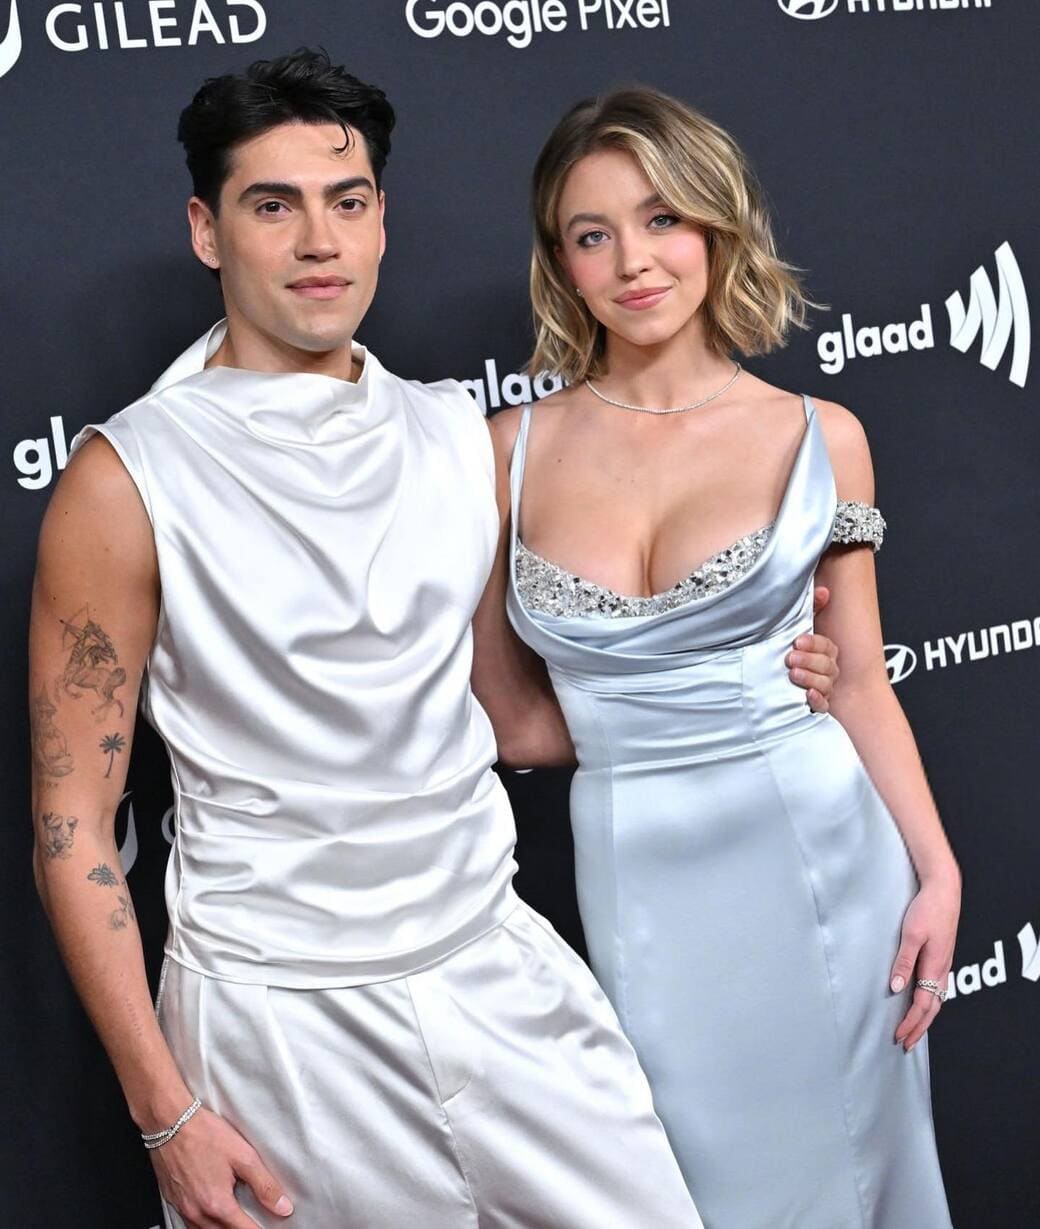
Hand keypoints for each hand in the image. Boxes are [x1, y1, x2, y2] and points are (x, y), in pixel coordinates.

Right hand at [150, 1106, 292, 1227]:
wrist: (170, 1122)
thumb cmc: (204, 1134)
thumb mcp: (243, 1156)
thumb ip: (264, 1185)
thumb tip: (282, 1207)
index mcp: (217, 1204)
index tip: (268, 1227)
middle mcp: (197, 1212)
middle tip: (252, 1222)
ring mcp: (182, 1208)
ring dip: (222, 1228)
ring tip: (235, 1218)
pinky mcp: (173, 1201)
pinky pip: (190, 1223)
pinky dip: (204, 1224)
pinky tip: (212, 1213)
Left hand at [786, 587, 838, 712]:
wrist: (766, 683)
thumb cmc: (786, 652)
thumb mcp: (794, 630)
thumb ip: (810, 610)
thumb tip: (823, 590)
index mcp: (824, 651)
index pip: (826, 646)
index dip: (814, 643)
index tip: (797, 641)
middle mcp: (826, 670)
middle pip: (828, 665)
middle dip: (810, 661)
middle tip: (790, 658)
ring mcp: (822, 688)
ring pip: (826, 684)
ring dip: (810, 678)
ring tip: (793, 674)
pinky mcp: (816, 706)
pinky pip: (823, 706)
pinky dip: (817, 701)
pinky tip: (807, 695)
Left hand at [890, 872, 960, 1051]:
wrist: (944, 890)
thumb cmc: (927, 909)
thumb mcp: (911, 934)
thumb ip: (904, 962)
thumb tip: (896, 988)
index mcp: (935, 967)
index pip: (922, 1005)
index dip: (910, 1023)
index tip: (898, 1037)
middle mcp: (942, 969)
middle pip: (932, 1008)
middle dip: (919, 1028)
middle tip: (905, 1044)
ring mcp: (943, 963)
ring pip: (937, 999)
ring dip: (925, 1017)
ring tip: (913, 1030)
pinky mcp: (941, 956)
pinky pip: (937, 987)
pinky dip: (930, 1002)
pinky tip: (922, 1002)